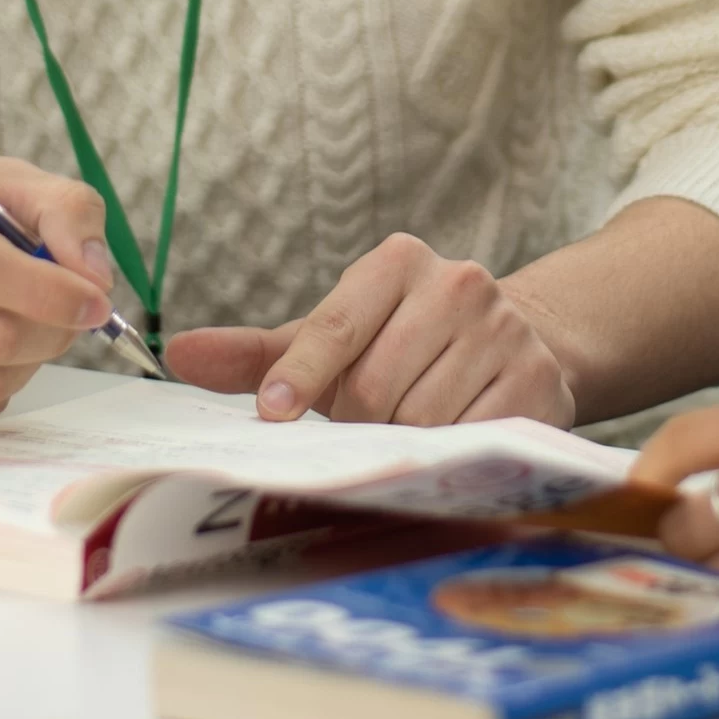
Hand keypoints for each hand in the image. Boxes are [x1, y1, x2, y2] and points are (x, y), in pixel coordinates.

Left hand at [163, 231, 574, 425]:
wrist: (513, 343)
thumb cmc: (401, 345)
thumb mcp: (333, 340)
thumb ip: (257, 354)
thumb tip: (178, 354)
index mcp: (397, 262)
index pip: (334, 325)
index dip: (300, 377)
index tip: (272, 416)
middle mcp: (457, 284)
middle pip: (375, 387)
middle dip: (357, 422)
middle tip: (363, 424)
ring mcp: (504, 332)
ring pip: (422, 421)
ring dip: (402, 443)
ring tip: (408, 427)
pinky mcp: (540, 382)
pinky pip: (472, 442)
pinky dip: (449, 456)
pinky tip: (450, 440)